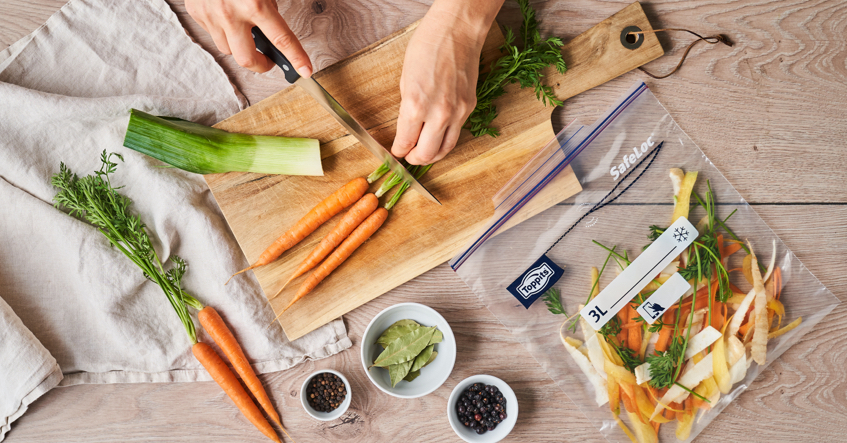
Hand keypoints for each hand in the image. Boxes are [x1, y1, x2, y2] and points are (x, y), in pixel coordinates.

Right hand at [185, 0, 311, 75]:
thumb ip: (268, 7)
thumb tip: (270, 30)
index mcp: (255, 4)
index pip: (281, 40)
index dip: (296, 58)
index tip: (305, 70)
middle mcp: (231, 13)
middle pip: (247, 59)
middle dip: (261, 65)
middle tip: (269, 61)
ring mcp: (210, 15)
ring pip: (227, 49)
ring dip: (239, 46)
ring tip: (245, 30)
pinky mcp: (196, 13)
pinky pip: (213, 34)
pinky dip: (222, 31)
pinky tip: (226, 16)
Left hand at [391, 0, 502, 164]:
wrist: (457, 32)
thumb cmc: (428, 47)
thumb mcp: (405, 79)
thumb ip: (407, 109)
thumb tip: (407, 128)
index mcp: (416, 106)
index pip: (405, 142)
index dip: (398, 151)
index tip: (396, 151)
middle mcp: (438, 114)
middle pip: (426, 154)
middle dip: (414, 159)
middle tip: (408, 157)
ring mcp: (457, 112)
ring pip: (445, 150)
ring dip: (432, 156)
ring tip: (424, 153)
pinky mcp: (469, 108)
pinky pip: (457, 133)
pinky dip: (445, 140)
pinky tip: (438, 137)